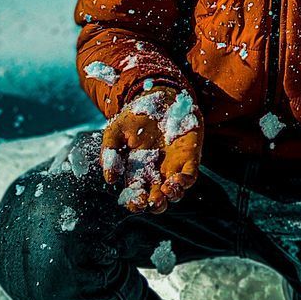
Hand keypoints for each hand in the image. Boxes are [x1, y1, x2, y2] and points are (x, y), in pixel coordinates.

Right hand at [101, 86, 202, 213]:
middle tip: (152, 200)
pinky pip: (190, 175)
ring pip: (175, 191)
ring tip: (167, 189)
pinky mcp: (189, 156)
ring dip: (172, 196)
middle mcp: (156, 173)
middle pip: (157, 199)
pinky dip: (185, 181)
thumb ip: (110, 152)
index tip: (136, 199)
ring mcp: (173, 166)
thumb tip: (110, 179)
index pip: (136, 194)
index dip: (136, 202)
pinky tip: (178, 179)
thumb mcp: (116, 130)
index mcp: (137, 170)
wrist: (159, 95)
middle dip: (156, 204)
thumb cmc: (136, 115)